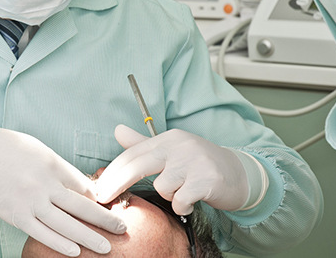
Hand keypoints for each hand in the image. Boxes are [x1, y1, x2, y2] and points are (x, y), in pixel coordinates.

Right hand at [0, 126, 125, 256]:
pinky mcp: (15, 215)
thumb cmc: (6, 148)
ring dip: (88, 237)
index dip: (100, 199)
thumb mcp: (38, 149)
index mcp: (52, 164)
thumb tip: (81, 187)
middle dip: (104, 219)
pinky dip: (60, 243)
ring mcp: (30, 201)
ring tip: (106, 247)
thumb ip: (60, 168)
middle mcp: (44, 184)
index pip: (83, 186)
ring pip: (66, 224)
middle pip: (81, 206)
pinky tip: (75, 251)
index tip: (111, 207)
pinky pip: (41, 233)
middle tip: (122, 228)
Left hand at [95, 125, 248, 214]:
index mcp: (168, 138)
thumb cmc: (198, 164)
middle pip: (138, 166)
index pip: (132, 154)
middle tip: (104, 199)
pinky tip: (191, 202)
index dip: (112, 172)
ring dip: (169, 196)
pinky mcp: (207, 179)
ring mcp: (194, 161)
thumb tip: (117, 130)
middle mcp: (180, 146)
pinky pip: (180, 199)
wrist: (238, 174)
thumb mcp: (170, 151)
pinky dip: (183, 206)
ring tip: (182, 192)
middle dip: (117, 184)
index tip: (98, 188)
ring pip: (162, 187)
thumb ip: (142, 144)